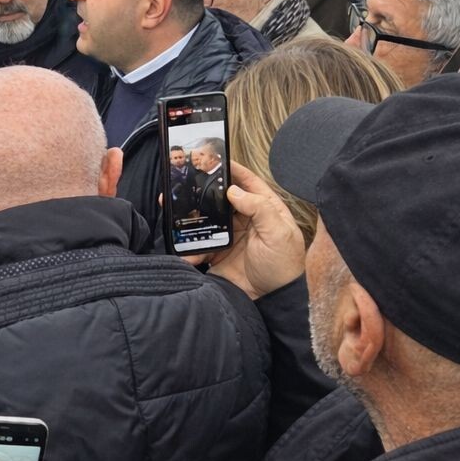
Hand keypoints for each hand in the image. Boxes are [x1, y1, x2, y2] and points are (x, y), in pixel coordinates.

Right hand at [198, 161, 305, 300]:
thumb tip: (235, 191)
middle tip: (187, 183)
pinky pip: (199, 245)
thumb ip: (260, 209)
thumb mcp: (278, 234)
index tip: (217, 158)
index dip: (234, 170)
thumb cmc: (284, 266)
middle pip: (222, 199)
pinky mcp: (218, 254)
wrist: (272, 302)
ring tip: (176, 214)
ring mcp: (230, 236)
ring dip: (192, 218)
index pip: (249, 182)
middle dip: (204, 192)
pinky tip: (184, 250)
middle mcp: (246, 220)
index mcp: (265, 209)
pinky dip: (189, 248)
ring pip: (207, 220)